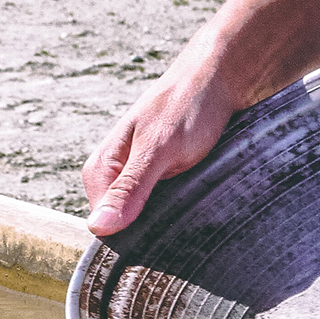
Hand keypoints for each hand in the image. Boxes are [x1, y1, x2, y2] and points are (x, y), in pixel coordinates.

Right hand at [82, 56, 241, 235]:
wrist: (221, 79)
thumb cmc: (188, 106)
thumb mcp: (159, 149)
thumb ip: (131, 187)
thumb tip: (98, 227)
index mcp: (102, 169)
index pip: (104, 228)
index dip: (131, 239)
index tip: (160, 238)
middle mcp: (116, 176)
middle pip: (127, 227)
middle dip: (153, 230)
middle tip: (184, 216)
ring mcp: (141, 178)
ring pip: (150, 219)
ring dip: (172, 220)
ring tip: (195, 205)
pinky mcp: (164, 178)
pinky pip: (168, 208)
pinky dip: (184, 209)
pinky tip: (200, 201)